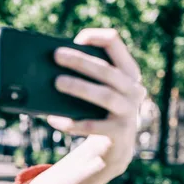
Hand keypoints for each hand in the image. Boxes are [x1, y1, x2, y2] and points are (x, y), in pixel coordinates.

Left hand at [47, 28, 146, 176]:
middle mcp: (134, 89)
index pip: (115, 44)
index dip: (97, 37)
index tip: (77, 38)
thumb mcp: (96, 89)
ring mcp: (129, 112)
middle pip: (107, 70)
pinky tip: (52, 119)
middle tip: (57, 55)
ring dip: (79, 87)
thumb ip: (84, 75)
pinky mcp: (120, 133)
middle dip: (81, 61)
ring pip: (105, 96)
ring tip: (56, 82)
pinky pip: (92, 126)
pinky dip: (71, 123)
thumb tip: (49, 64)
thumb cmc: (98, 110)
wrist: (114, 146)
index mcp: (127, 72)